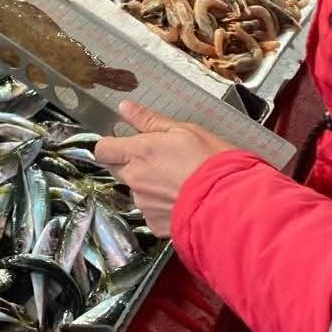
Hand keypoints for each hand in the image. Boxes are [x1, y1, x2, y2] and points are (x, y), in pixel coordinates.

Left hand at [95, 101, 237, 236]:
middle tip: (158, 159)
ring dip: (148, 186)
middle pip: (117, 169)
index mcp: (139, 152)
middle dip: (131, 163)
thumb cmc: (211, 163)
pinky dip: (161, 206)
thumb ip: (149, 120)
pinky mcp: (154, 224)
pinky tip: (181, 199)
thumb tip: (125, 108)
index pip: (102, 149)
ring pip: (135, 191)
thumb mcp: (184, 130)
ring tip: (177, 181)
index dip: (110, 145)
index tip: (123, 143)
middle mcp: (135, 179)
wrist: (229, 204)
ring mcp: (143, 204)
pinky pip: (150, 211)